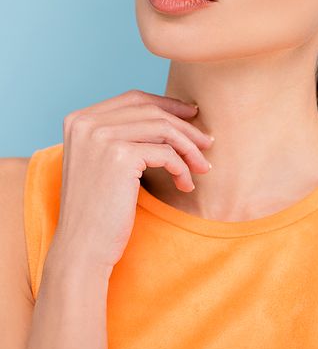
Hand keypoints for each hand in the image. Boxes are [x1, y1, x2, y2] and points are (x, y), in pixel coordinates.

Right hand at [48, 90, 212, 278]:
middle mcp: (86, 122)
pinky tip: (185, 185)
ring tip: (203, 167)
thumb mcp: (102, 161)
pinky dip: (182, 168)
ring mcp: (101, 137)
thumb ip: (122, 133)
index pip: (133, 98)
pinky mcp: (120, 156)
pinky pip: (166, 154)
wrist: (81, 249)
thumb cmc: (97, 210)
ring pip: (163, 129)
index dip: (167, 104)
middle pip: (151, 111)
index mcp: (79, 119)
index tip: (191, 114)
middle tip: (206, 142)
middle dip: (184, 126)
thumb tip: (171, 114)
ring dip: (189, 148)